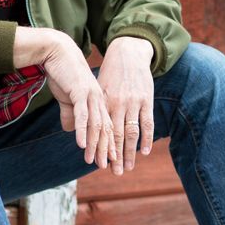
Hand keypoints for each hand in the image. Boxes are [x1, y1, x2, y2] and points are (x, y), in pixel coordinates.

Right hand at [13, 27, 115, 168]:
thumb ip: (71, 114)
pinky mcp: (79, 92)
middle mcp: (98, 99)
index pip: (106, 126)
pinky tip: (80, 144)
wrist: (57, 51)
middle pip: (105, 129)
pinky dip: (81, 131)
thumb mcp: (68, 97)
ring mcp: (90, 96)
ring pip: (95, 125)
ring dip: (93, 144)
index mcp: (98, 100)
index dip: (108, 143)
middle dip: (105, 149)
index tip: (109, 160)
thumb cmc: (62, 73)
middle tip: (106, 167)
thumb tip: (71, 130)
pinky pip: (82, 116)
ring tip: (92, 161)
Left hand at [97, 37, 153, 174]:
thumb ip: (92, 107)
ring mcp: (133, 102)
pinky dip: (146, 138)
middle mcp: (117, 104)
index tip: (96, 163)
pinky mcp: (146, 99)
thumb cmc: (111, 72)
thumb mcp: (98, 88)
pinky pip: (147, 122)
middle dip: (114, 155)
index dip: (99, 147)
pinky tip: (144, 152)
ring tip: (127, 168)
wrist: (128, 52)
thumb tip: (77, 126)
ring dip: (129, 152)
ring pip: (131, 132)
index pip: (101, 130)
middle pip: (115, 135)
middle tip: (113, 173)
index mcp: (104, 102)